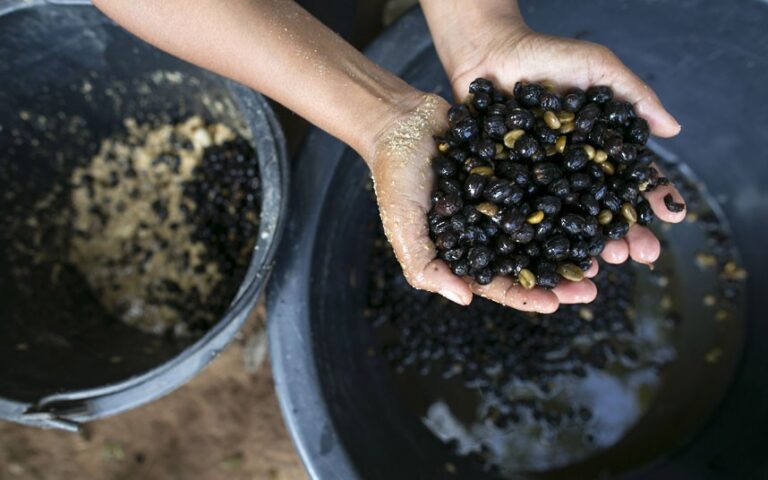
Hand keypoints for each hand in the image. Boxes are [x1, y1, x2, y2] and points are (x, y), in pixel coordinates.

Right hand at [368, 93, 603, 310]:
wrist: (401, 120)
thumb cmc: (395, 176)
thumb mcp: (402, 225)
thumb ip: (425, 265)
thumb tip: (464, 299)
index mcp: (465, 251)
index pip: (499, 284)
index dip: (526, 297)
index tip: (557, 303)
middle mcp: (490, 230)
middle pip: (531, 261)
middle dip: (561, 276)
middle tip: (592, 284)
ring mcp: (505, 200)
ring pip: (546, 227)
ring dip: (573, 240)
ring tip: (603, 249)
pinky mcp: (515, 169)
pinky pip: (545, 185)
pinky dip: (570, 194)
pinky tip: (595, 198)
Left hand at [417, 3, 685, 310]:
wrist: (489, 54)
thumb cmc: (547, 57)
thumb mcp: (597, 67)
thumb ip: (634, 95)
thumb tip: (673, 130)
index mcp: (596, 149)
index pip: (628, 179)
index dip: (649, 197)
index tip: (670, 216)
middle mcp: (569, 171)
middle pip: (599, 209)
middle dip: (623, 233)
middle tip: (640, 254)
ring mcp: (537, 182)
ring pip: (563, 222)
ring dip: (584, 246)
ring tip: (602, 264)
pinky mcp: (503, 186)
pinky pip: (521, 217)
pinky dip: (535, 239)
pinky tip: (550, 258)